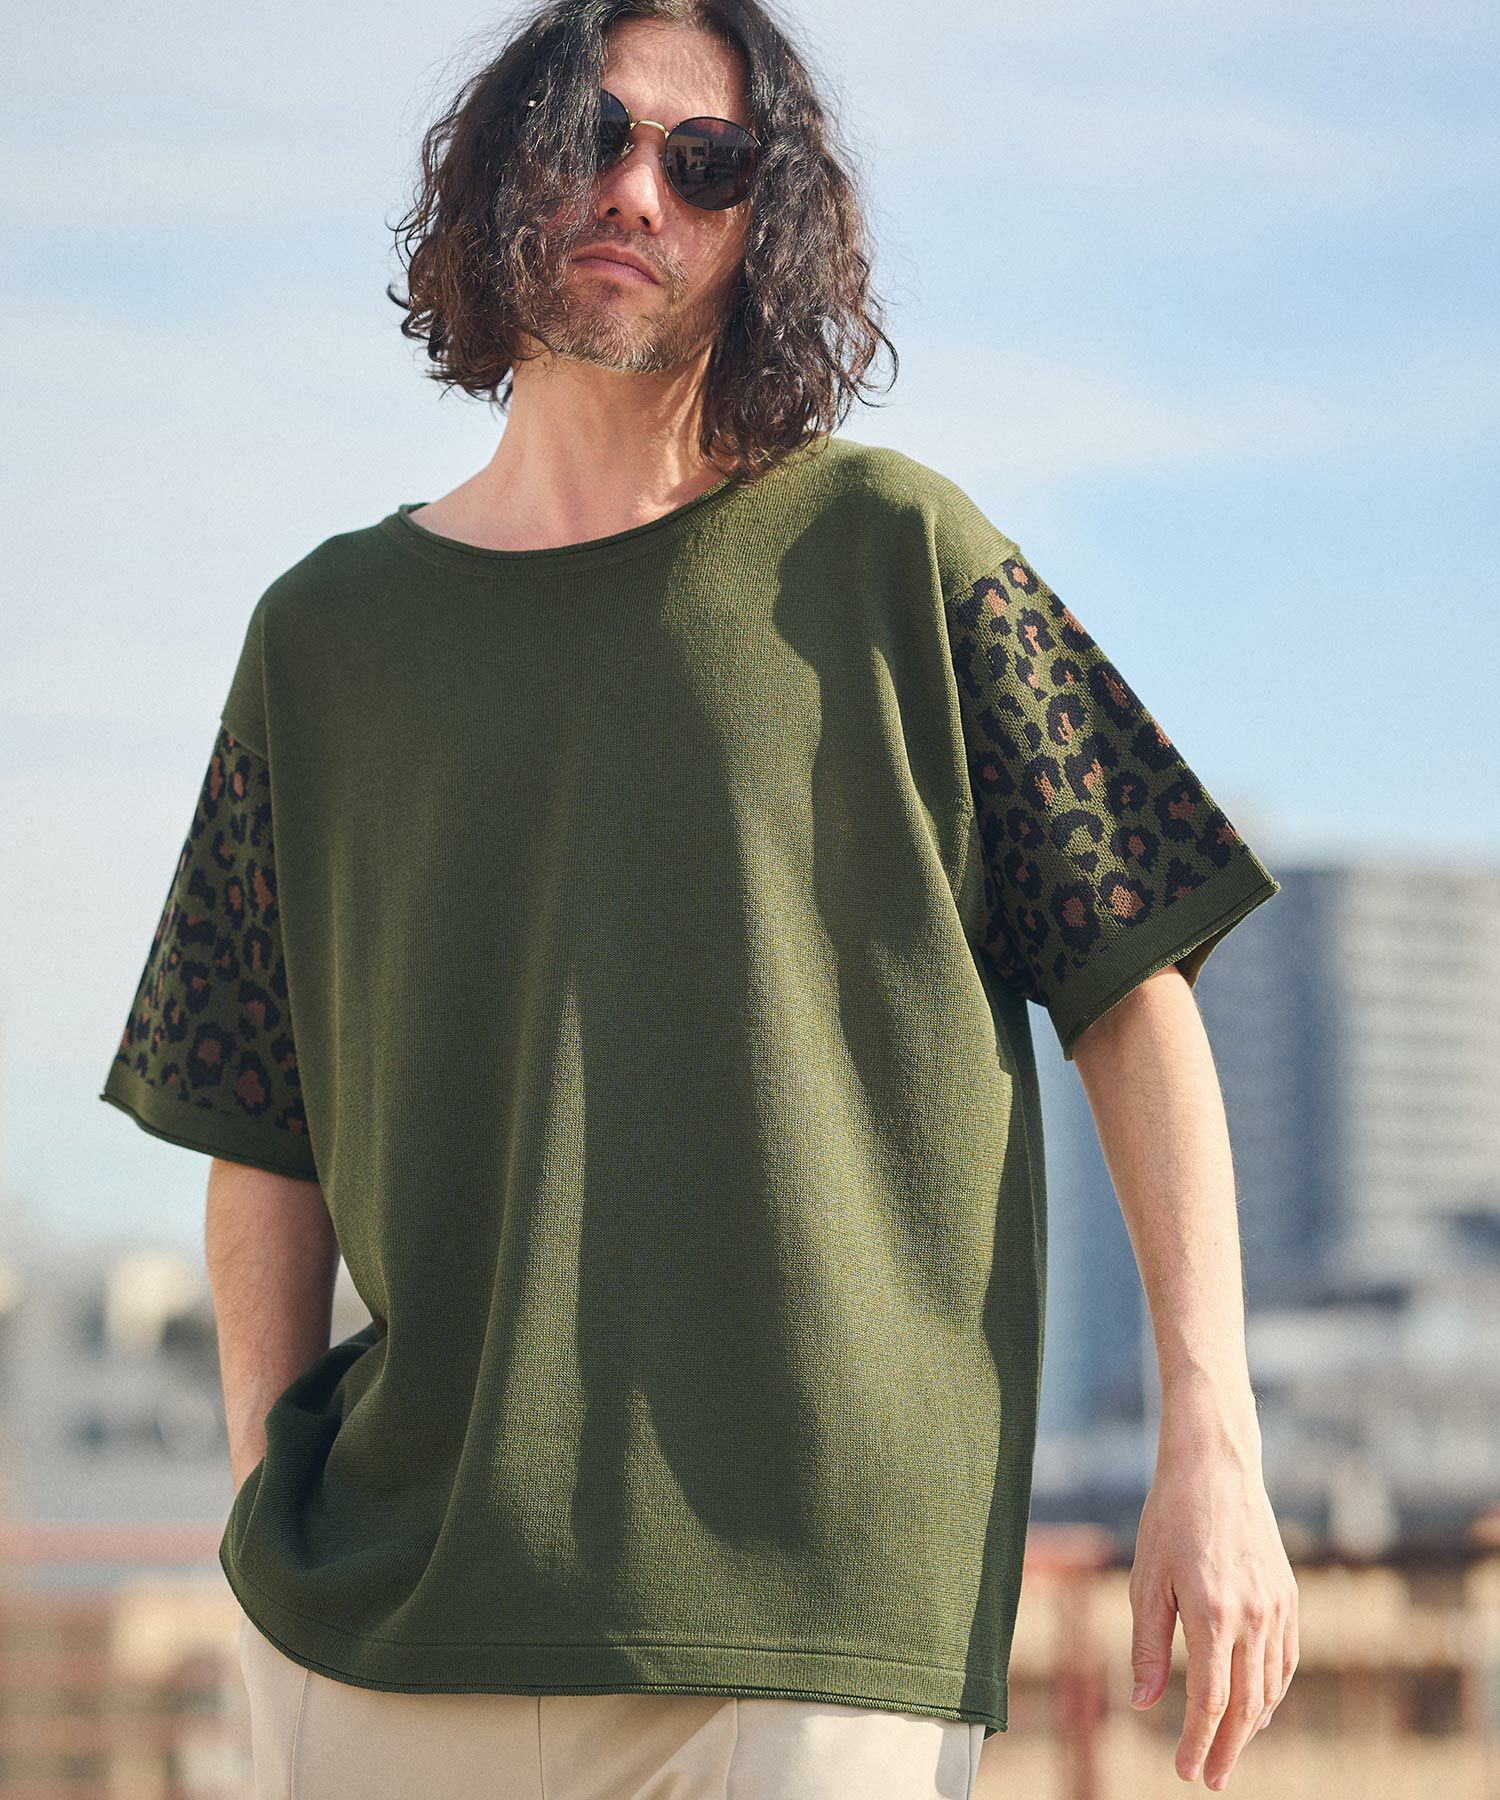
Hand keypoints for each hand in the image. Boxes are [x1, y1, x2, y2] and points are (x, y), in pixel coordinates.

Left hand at [1127, 1436, 1298, 1787]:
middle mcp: (1253, 1615)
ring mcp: (1278, 1607)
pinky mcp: (1289, 1597)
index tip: (1186, 1772)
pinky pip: (1285, 1660)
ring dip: (1250, 1725)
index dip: (1198, 1741)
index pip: (1210, 1699)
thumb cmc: (1169, 1518)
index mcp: (1213, 1612)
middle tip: (1209, 1778)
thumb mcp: (1146, 1579)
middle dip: (1226, 1747)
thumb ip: (1146, 1645)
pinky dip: (1271, 1691)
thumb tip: (1142, 1705)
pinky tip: (1254, 1706)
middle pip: (1246, 1704)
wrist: (1215, 1466)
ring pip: (1271, 1686)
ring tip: (1227, 1748)